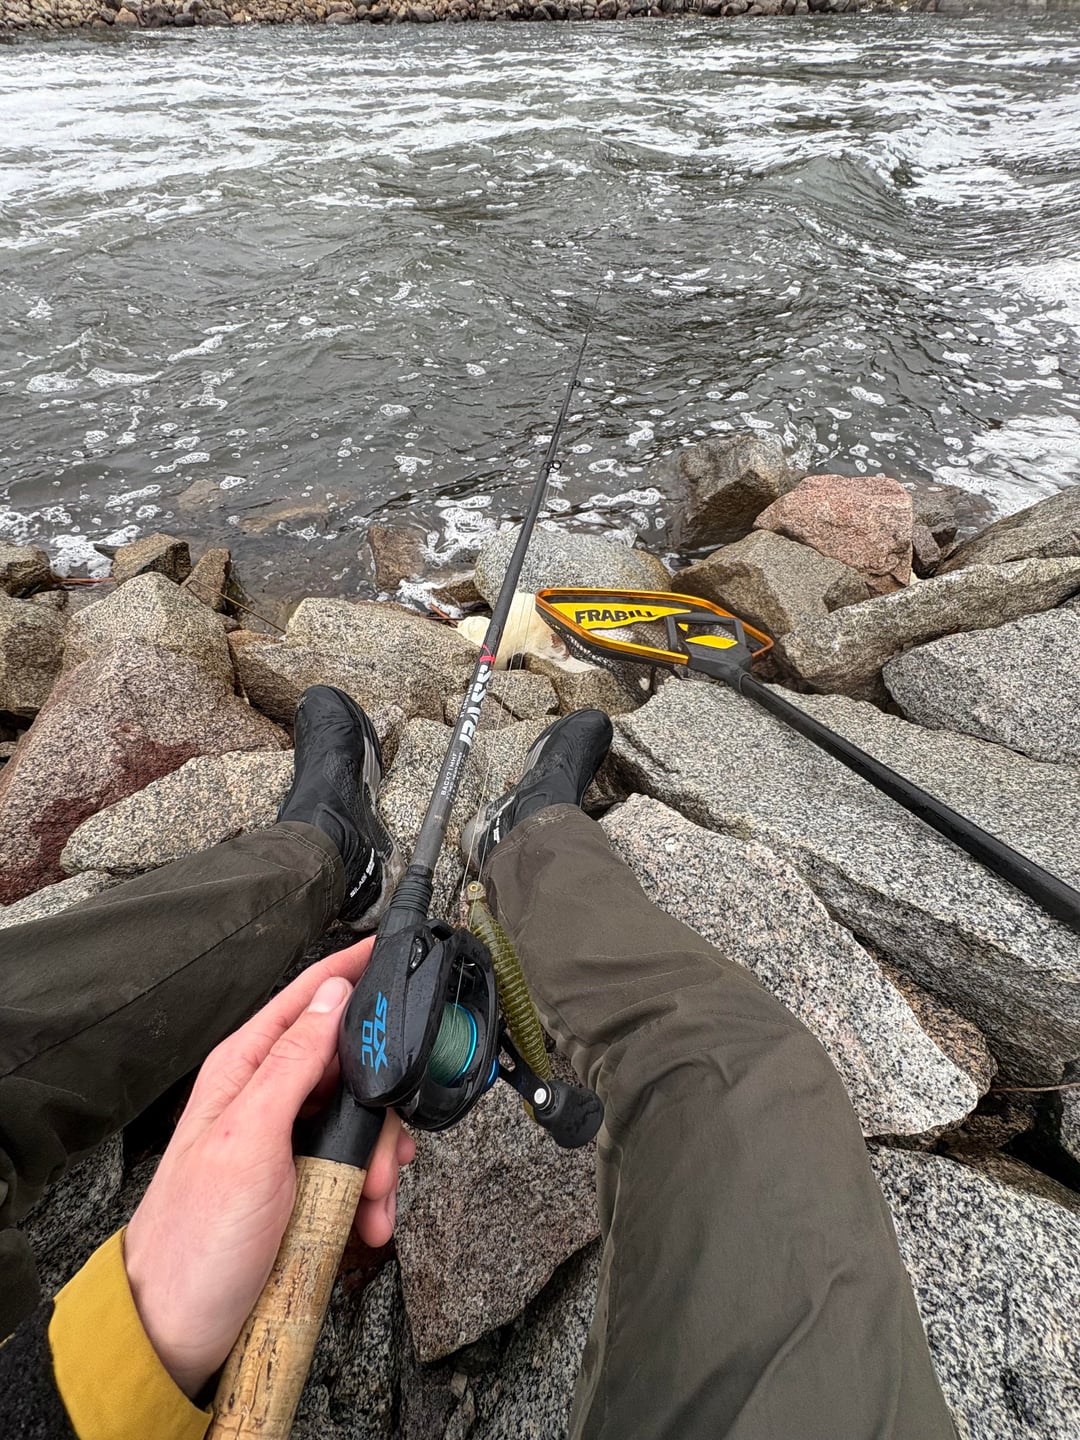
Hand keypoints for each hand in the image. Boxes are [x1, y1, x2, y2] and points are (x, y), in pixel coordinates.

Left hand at [123, 940, 414, 1399]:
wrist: (177, 1329)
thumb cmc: (197, 1237)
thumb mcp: (251, 1138)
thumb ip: (293, 1062)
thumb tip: (331, 993)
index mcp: (246, 1067)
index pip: (308, 995)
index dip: (352, 970)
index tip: (396, 950)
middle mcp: (268, 1094)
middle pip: (351, 1063)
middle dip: (382, 1107)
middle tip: (388, 1155)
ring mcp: (286, 1141)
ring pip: (362, 1120)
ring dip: (381, 1160)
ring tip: (374, 1201)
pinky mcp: (302, 1183)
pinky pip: (357, 1169)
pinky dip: (373, 1195)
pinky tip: (369, 1222)